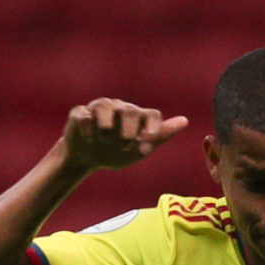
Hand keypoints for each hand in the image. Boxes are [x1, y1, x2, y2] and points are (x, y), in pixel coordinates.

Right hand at [61, 99, 187, 171]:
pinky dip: (87, 126)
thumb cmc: (117, 152)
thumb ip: (161, 134)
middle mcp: (119, 108)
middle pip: (130, 110)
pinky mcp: (79, 114)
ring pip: (105, 106)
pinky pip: (83, 114)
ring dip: (107, 125)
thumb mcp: (141, 148)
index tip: (148, 143)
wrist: (89, 158)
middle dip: (130, 128)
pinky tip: (90, 138)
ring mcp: (98, 109)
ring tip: (106, 140)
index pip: (152, 115)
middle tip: (126, 143)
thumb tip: (185, 120)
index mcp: (137, 117)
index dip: (153, 128)